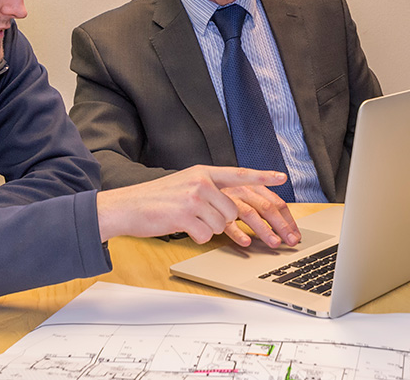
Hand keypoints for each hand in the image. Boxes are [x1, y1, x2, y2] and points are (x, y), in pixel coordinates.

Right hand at [96, 165, 287, 244]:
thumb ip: (208, 189)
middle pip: (233, 210)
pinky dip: (196, 237)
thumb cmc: (156, 200)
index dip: (262, 176)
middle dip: (224, 222)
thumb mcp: (185, 185)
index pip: (239, 174)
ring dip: (207, 229)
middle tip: (212, 221)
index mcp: (203, 172)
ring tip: (187, 221)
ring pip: (221, 224)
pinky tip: (181, 228)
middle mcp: (201, 181)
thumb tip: (230, 206)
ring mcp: (194, 197)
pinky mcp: (186, 215)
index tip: (282, 178)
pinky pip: (206, 235)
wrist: (127, 206)